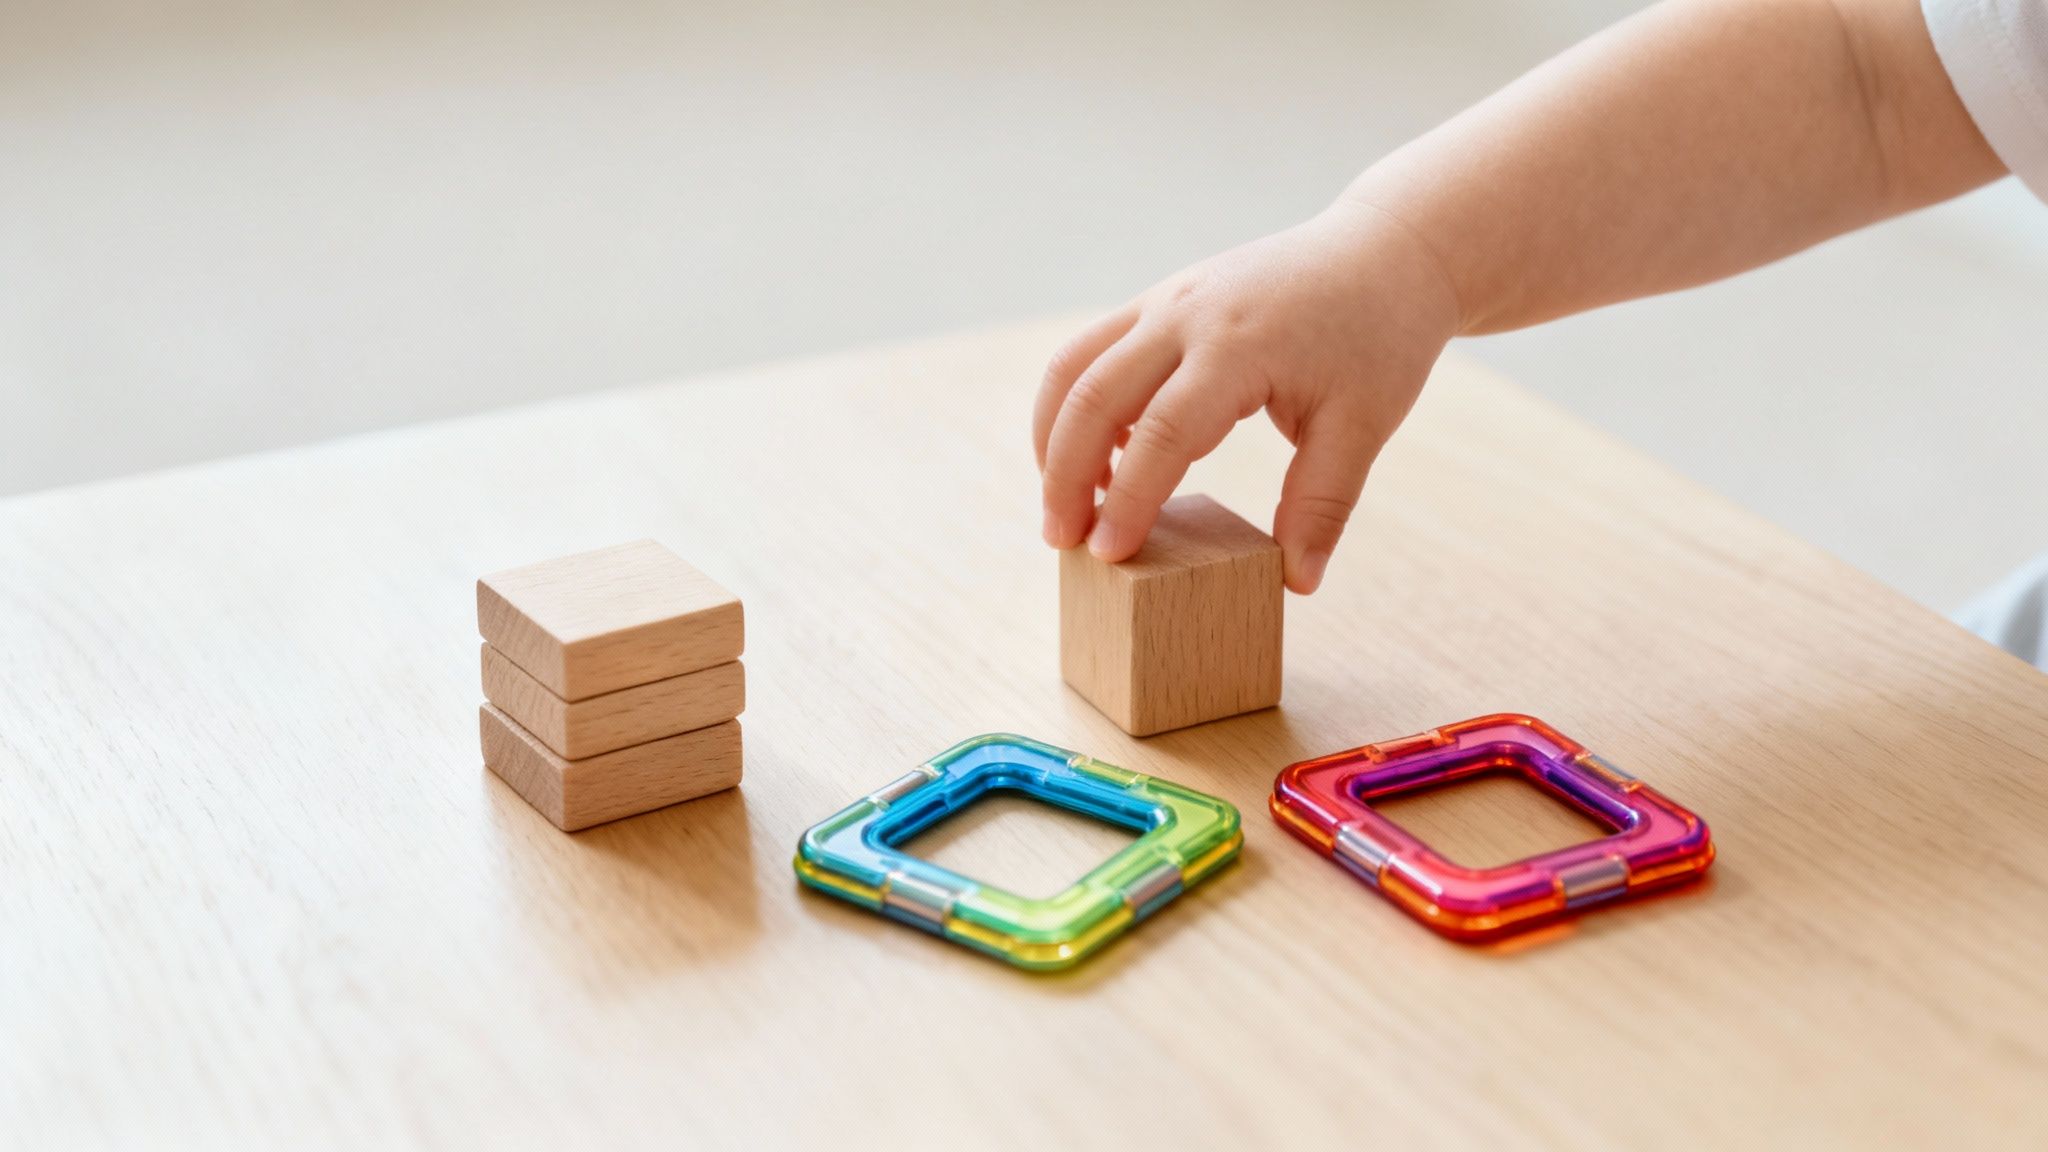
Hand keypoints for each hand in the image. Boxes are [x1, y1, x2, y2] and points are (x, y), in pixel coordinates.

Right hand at [1033, 197, 1460, 592]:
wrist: (1384, 252)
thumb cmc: (1378, 337)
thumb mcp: (1363, 425)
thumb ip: (1321, 504)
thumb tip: (1298, 581)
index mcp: (1238, 346)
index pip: (1161, 433)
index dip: (1128, 499)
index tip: (1108, 554)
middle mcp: (1185, 314)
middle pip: (1091, 396)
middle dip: (1064, 476)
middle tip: (1063, 544)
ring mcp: (1165, 299)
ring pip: (1073, 366)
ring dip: (1054, 437)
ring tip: (1066, 504)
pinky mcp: (1160, 300)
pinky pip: (1092, 351)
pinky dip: (1077, 406)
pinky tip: (1102, 459)